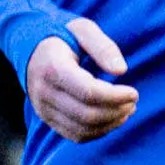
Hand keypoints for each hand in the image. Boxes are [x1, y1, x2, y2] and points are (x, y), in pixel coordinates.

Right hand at [26, 19, 138, 141]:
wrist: (31, 49)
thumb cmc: (62, 37)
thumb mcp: (83, 29)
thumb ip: (103, 47)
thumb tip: (121, 70)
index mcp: (53, 68)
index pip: (88, 92)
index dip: (115, 97)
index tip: (134, 92)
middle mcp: (44, 92)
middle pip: (87, 114)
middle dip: (116, 111)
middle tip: (133, 101)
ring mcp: (43, 108)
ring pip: (82, 129)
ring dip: (110, 124)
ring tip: (126, 110)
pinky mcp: (46, 118)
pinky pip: (75, 135)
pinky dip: (98, 132)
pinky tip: (112, 119)